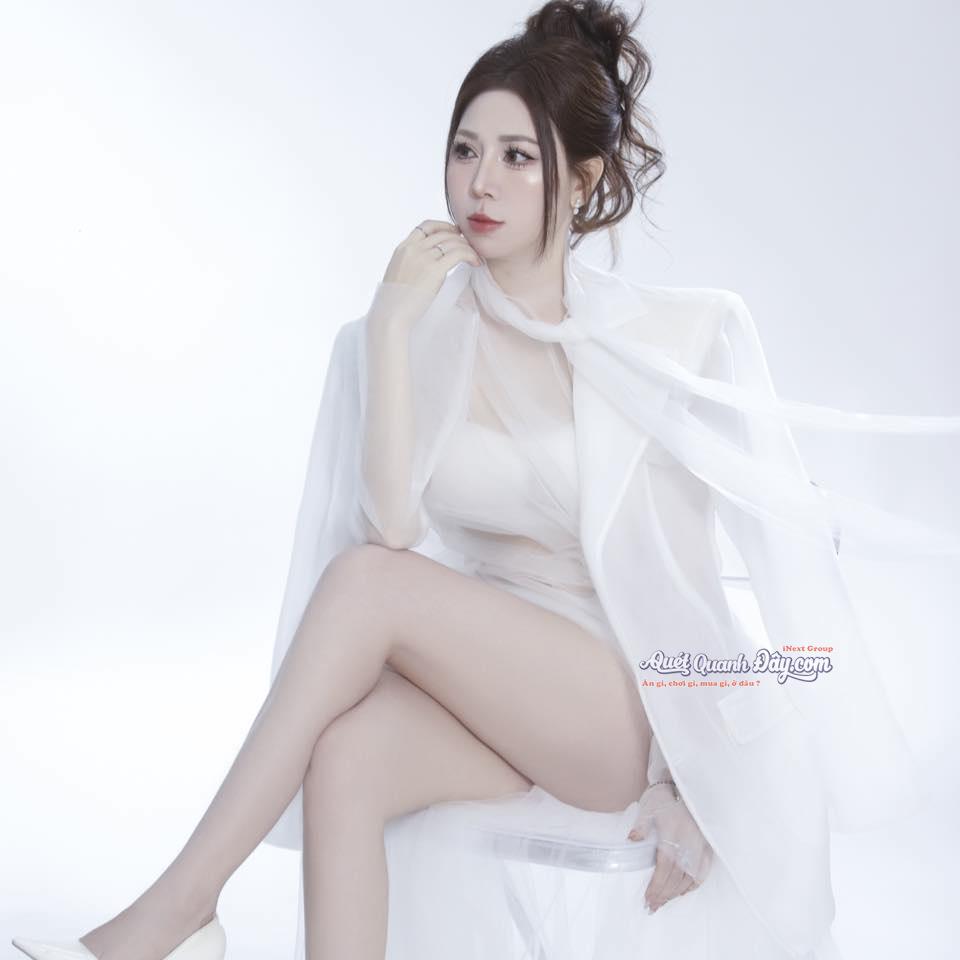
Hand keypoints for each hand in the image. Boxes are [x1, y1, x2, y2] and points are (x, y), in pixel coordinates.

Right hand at [382, 220, 482, 300]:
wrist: (391, 314)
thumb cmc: (395, 302)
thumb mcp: (398, 275)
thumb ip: (410, 264)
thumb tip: (423, 266)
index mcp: (403, 248)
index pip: (425, 226)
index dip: (443, 226)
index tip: (454, 232)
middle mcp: (413, 249)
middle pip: (443, 233)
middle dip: (459, 238)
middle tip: (469, 248)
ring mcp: (424, 258)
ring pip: (453, 242)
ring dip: (468, 248)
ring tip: (475, 257)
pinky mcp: (435, 270)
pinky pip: (459, 254)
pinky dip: (470, 255)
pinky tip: (476, 263)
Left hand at [627, 781, 712, 913]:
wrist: (687, 790)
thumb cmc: (663, 801)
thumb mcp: (647, 809)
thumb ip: (640, 826)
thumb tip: (631, 839)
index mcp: (671, 840)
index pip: (664, 870)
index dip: (656, 887)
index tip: (647, 899)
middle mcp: (686, 848)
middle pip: (675, 879)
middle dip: (663, 895)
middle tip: (652, 907)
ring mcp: (698, 850)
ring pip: (688, 880)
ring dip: (675, 894)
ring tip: (663, 902)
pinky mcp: (706, 849)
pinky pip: (701, 873)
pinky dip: (692, 886)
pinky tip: (682, 892)